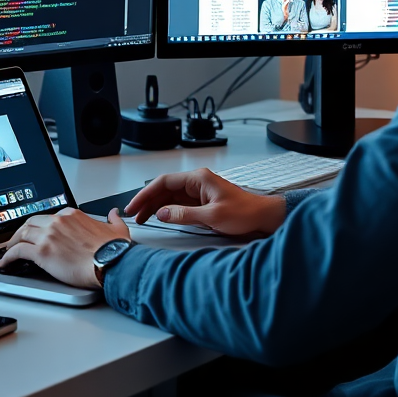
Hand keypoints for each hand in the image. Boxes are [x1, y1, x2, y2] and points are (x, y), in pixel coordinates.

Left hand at [0, 207, 129, 288]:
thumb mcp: (116, 229)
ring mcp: (48, 236)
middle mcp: (57, 222)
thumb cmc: (113, 250)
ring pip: (22, 234)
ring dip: (12, 243)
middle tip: (17, 240)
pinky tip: (5, 262)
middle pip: (31, 223)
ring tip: (8, 251)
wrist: (110, 263)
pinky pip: (19, 251)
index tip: (37, 232)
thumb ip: (113, 219)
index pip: (47, 217)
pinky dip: (8, 257)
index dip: (39, 226)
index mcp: (71, 215)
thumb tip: (114, 213)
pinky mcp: (42, 252)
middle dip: (21, 231)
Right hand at [125, 168, 285, 236]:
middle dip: (148, 200)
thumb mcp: (212, 217)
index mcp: (198, 178)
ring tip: (143, 218)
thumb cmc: (244, 212)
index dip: (146, 193)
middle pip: (165, 188)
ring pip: (171, 196)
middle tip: (134, 214)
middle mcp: (197, 182)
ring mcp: (199, 191)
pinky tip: (161, 217)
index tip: (134, 205)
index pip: (164, 182)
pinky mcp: (203, 202)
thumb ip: (184, 214)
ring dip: (156, 206)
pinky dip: (168, 210)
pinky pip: (179, 203)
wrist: (262, 217)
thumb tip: (162, 213)